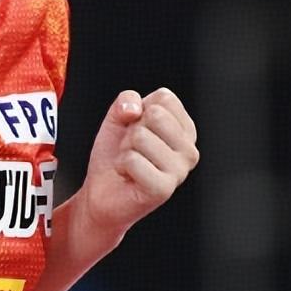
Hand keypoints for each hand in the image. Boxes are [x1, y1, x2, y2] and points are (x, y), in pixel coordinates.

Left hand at [80, 88, 198, 235]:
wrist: (101, 191)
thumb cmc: (115, 152)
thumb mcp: (118, 116)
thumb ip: (127, 99)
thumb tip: (134, 110)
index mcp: (185, 130)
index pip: (165, 98)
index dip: (140, 110)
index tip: (137, 129)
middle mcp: (189, 150)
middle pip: (155, 115)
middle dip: (132, 130)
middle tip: (132, 148)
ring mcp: (180, 171)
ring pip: (140, 137)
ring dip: (125, 149)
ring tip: (130, 163)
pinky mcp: (164, 189)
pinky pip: (132, 159)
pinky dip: (120, 164)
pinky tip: (127, 176)